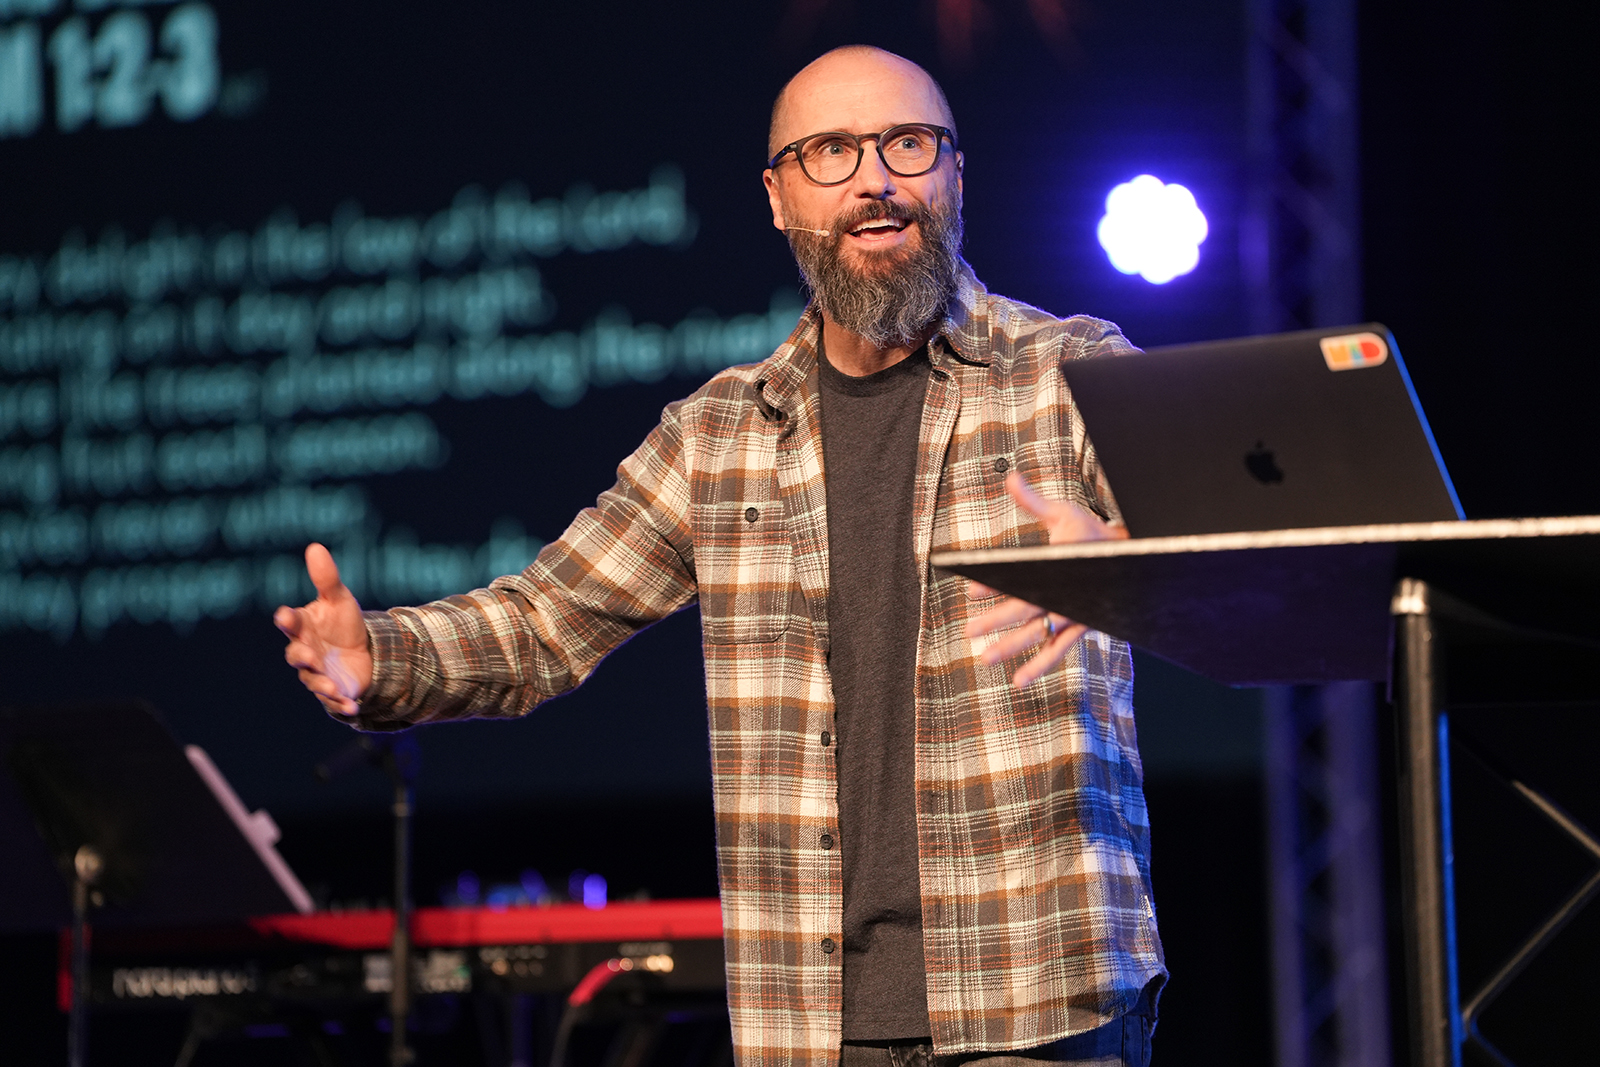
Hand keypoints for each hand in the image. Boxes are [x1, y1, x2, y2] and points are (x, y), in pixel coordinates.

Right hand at [274, 543, 372, 715]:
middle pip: (296, 655)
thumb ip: (327, 578)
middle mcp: (306, 652)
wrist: (364, 651)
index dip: (288, 619)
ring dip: (321, 683)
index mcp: (304, 627)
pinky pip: (335, 700)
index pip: (291, 622)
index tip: (285, 616)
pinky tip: (352, 705)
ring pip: (313, 680)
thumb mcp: (339, 599)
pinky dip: (341, 704)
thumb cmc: (342, 624)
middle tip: (308, 654)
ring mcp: (318, 673)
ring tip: (330, 686)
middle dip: (300, 655)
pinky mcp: (335, 691)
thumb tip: (315, 547)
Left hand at [964, 472, 1128, 687]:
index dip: (994, 583)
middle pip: (1025, 610)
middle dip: (995, 621)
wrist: (1132, 552)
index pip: (1019, 575)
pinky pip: (1059, 650)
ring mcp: (1074, 613)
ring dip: (1013, 649)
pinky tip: (1020, 680)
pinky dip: (1041, 664)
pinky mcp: (1082, 626)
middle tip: (968, 632)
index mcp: (1056, 566)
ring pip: (1040, 636)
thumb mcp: (1064, 512)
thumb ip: (1033, 501)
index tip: (971, 589)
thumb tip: (1010, 478)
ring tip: (985, 660)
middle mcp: (1064, 593)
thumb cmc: (1093, 532)